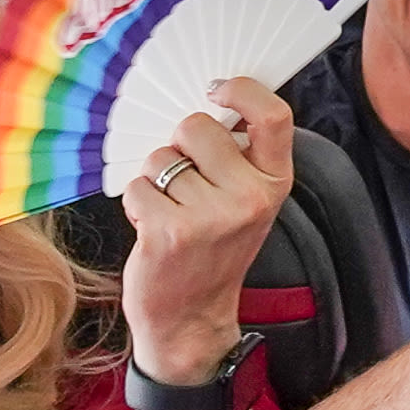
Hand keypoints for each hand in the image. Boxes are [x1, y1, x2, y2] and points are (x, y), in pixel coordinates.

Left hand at [117, 79, 297, 378]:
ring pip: (161, 158)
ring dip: (155, 179)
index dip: (243, 90)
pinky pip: (138, 186)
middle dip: (179, 145)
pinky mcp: (170, 231)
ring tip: (170, 211)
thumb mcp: (244, 203)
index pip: (274, 116)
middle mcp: (250, 198)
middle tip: (184, 181)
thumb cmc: (212, 251)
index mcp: (274, 183)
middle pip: (198, 126)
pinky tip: (152, 227)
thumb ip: (237, 158)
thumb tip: (207, 105)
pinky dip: (136, 203)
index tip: (217, 90)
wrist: (191, 319)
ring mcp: (211, 216)